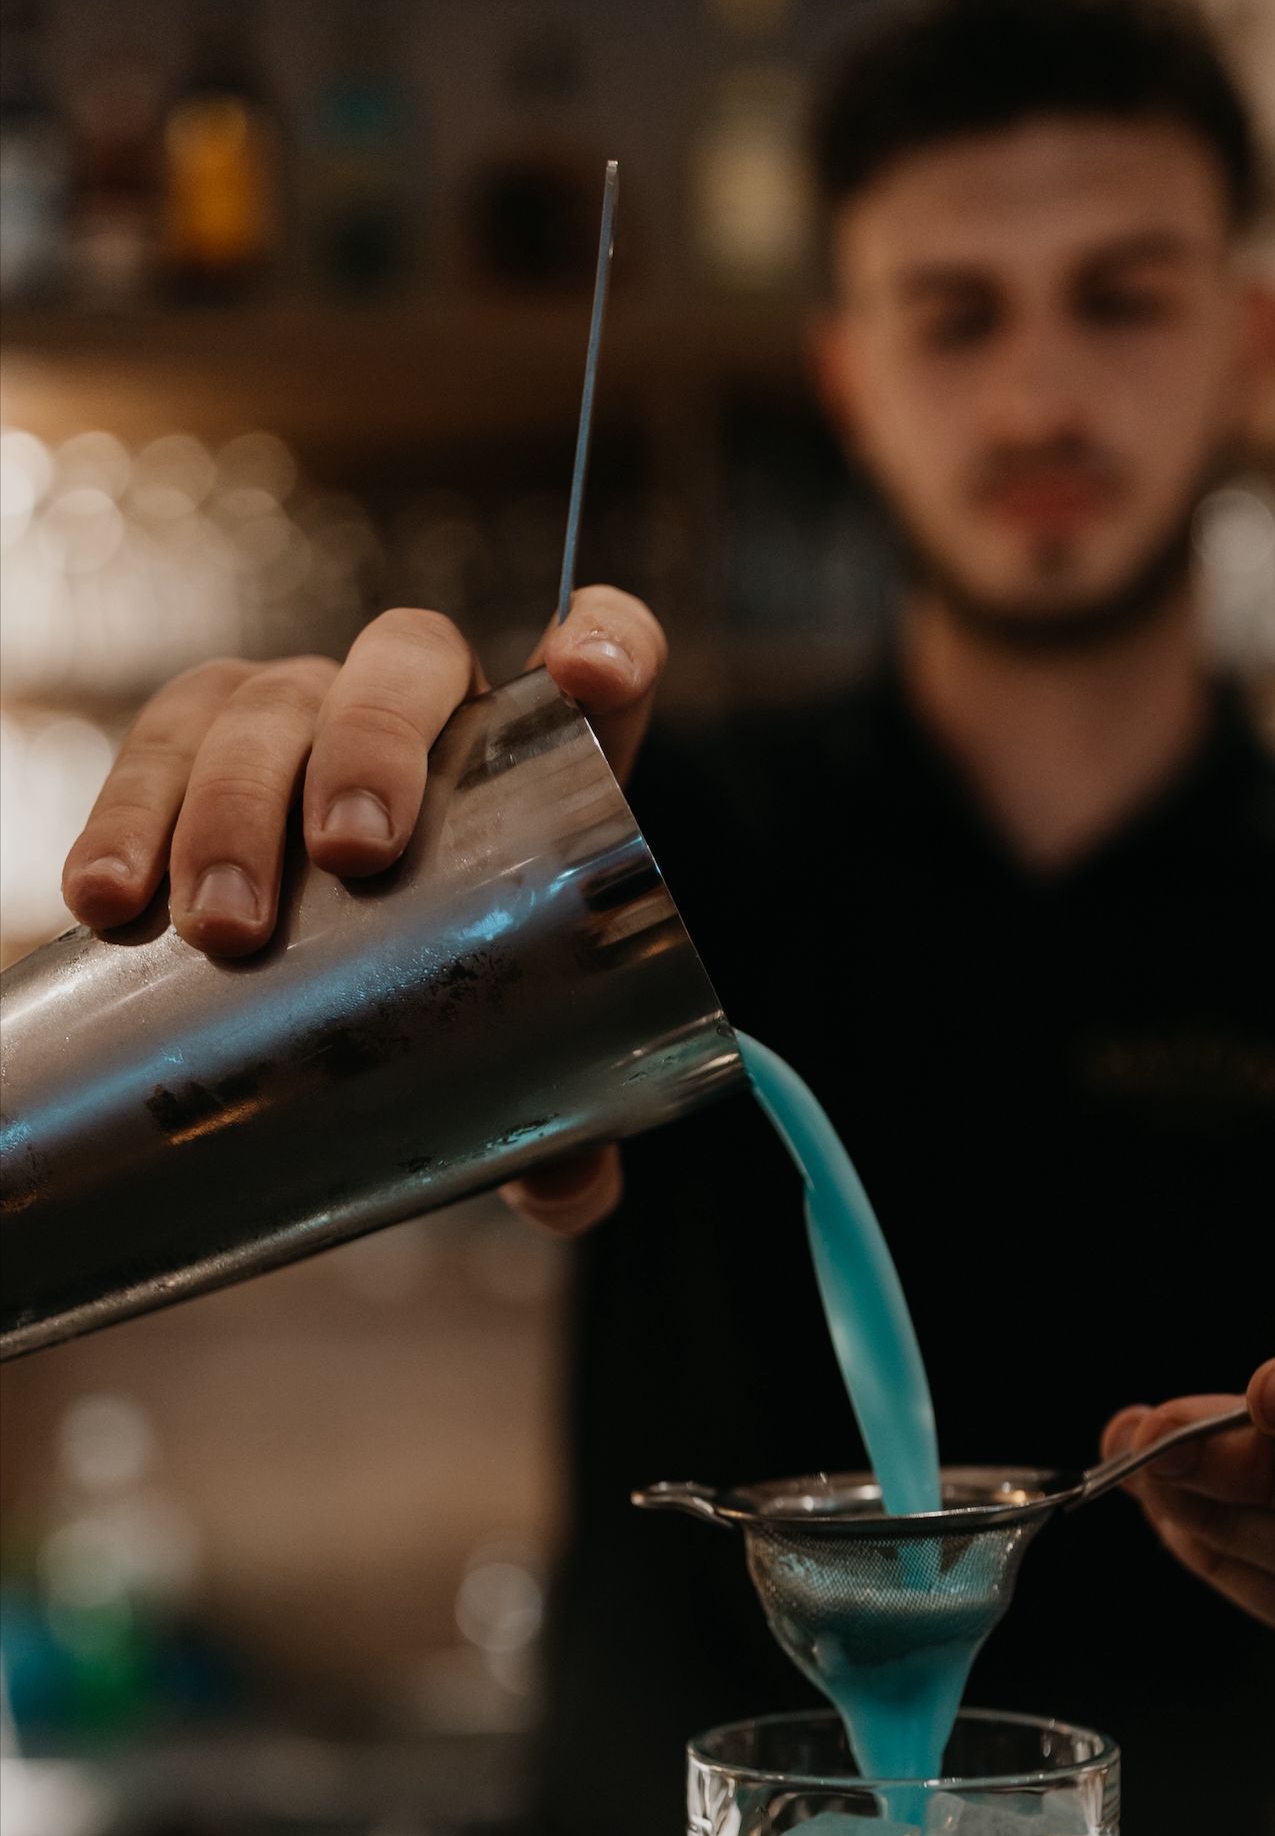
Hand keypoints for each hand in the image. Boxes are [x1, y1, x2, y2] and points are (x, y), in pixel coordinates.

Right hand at [60, 587, 664, 1240]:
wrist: (343, 971)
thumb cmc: (461, 993)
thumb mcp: (523, 1056)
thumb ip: (566, 1124)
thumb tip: (567, 1195)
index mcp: (542, 758)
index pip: (608, 650)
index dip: (608, 640)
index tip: (590, 677)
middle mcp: (425, 706)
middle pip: (404, 661)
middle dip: (369, 746)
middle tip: (350, 857)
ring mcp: (305, 708)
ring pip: (265, 702)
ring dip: (233, 804)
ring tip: (217, 925)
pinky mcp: (203, 738)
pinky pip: (157, 744)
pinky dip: (125, 818)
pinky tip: (106, 900)